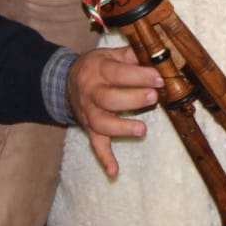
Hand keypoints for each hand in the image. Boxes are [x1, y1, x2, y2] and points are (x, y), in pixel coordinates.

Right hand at [67, 44, 164, 177]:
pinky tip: (114, 172)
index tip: (159, 78)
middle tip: (153, 97)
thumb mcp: (109, 54)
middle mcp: (91, 92)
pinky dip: (104, 158)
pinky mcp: (89, 128)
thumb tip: (156, 52)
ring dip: (120, 128)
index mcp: (98, 70)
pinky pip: (95, 144)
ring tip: (141, 130)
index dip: (139, 75)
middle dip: (131, 99)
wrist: (65, 81)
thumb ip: (131, 54)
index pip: (118, 73)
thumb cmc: (96, 67)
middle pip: (108, 98)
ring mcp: (89, 113)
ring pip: (101, 123)